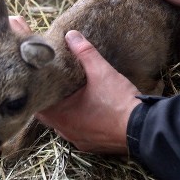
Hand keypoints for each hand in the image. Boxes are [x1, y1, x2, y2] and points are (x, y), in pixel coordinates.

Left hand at [36, 31, 141, 154]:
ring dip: (61, 109)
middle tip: (48, 81)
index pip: (35, 100)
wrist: (144, 129)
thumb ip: (84, 53)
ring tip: (63, 93)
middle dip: (47, 96)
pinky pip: (76, 130)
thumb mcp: (101, 72)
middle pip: (46, 112)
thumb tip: (71, 35)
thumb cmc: (120, 102)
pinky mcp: (90, 144)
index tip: (35, 76)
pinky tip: (82, 109)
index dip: (35, 86)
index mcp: (61, 115)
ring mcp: (77, 139)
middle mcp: (64, 130)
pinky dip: (75, 119)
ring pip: (61, 123)